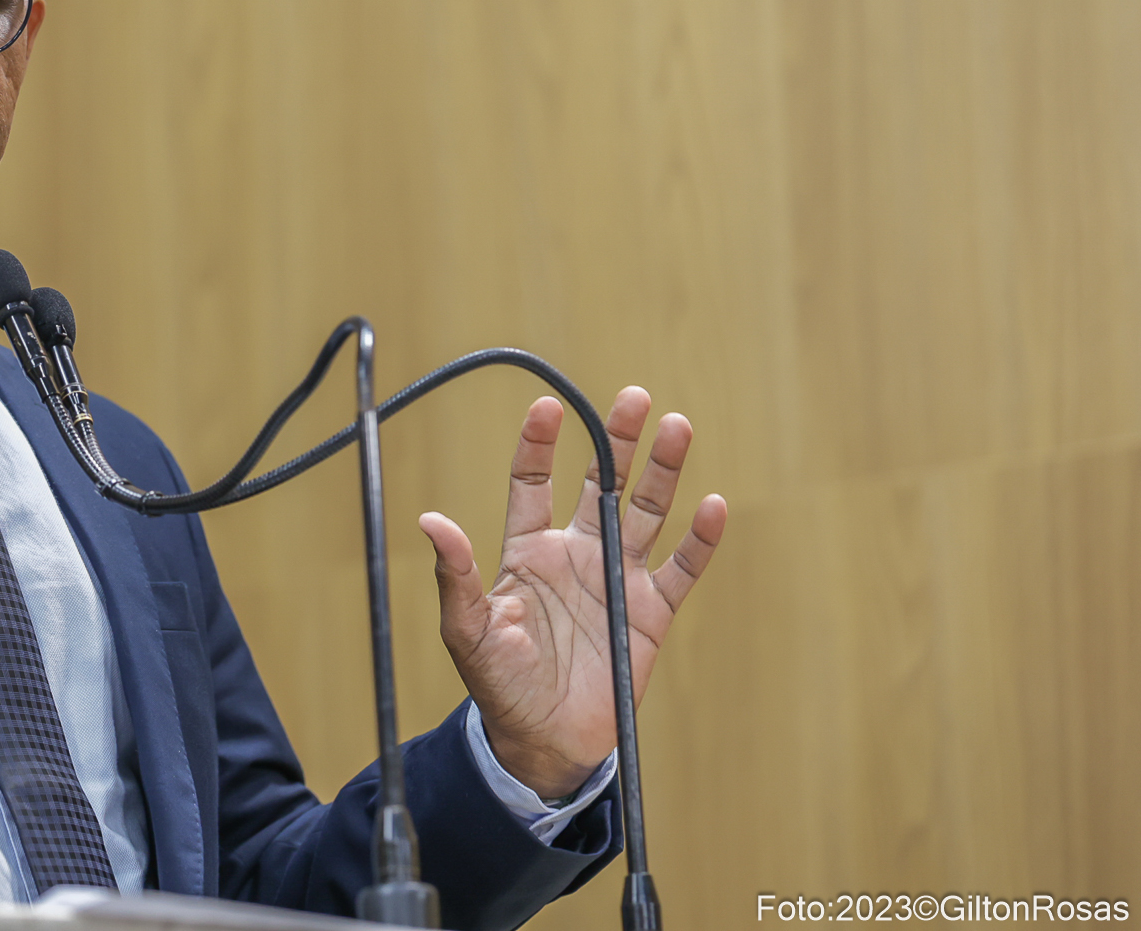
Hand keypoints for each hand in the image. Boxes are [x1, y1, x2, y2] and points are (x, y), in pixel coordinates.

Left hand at [419, 388, 725, 799]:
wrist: (544, 742)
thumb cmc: (498, 684)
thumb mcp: (468, 630)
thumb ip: (454, 576)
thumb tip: (430, 520)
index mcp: (528, 551)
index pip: (534, 484)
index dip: (539, 446)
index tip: (547, 407)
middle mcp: (576, 553)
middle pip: (601, 484)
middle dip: (618, 442)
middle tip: (635, 398)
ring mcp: (617, 579)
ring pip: (647, 513)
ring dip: (663, 472)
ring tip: (678, 427)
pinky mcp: (651, 613)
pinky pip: (681, 569)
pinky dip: (699, 539)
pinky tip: (710, 505)